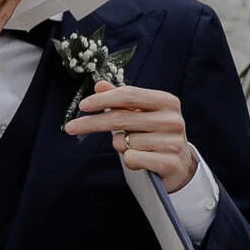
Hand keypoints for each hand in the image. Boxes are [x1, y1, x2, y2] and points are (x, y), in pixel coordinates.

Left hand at [64, 80, 197, 191]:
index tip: (82, 106)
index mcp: (166, 101)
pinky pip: (132, 159)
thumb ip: (121, 100)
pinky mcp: (170, 162)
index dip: (103, 99)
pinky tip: (141, 160)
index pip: (129, 95)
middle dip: (92, 123)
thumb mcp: (140, 114)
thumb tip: (100, 84)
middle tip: (70, 128)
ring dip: (121, 146)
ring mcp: (173, 142)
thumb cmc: (154, 135)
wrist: (179, 165)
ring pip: (124, 142)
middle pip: (121, 118)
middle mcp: (172, 119)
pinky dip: (130, 161)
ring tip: (135, 148)